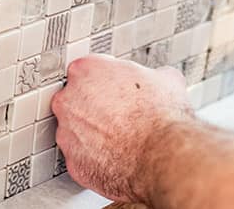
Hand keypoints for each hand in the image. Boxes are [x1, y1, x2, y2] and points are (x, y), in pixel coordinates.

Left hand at [53, 55, 190, 203]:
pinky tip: (116, 157)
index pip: (86, 69)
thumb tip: (158, 80)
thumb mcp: (165, 79)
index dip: (104, 80)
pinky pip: (82, 159)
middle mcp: (69, 101)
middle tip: (118, 114)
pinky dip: (95, 160)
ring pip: (75, 131)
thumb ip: (150, 76)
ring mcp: (68, 134)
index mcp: (86, 71)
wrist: (163, 157)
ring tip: (120, 139)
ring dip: (92, 135)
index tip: (116, 88)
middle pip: (75, 100)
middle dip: (93, 107)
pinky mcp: (73, 163)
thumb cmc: (161, 118)